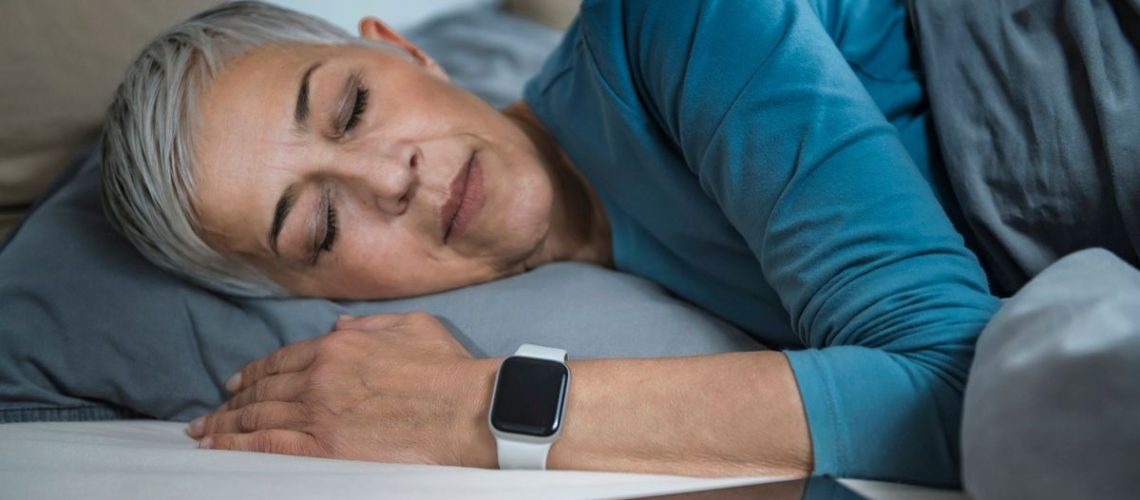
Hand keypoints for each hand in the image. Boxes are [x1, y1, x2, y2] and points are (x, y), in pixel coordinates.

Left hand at [187, 312, 497, 467]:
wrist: (467, 409)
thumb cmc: (448, 369)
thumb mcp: (411, 327)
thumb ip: (369, 325)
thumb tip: (339, 325)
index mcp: (338, 346)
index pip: (281, 360)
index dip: (253, 372)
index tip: (234, 382)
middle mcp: (318, 377)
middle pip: (262, 389)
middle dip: (230, 402)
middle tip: (209, 413)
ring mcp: (317, 413)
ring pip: (256, 417)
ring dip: (224, 425)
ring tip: (203, 433)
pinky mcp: (323, 448)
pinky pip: (265, 446)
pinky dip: (236, 446)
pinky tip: (217, 449)